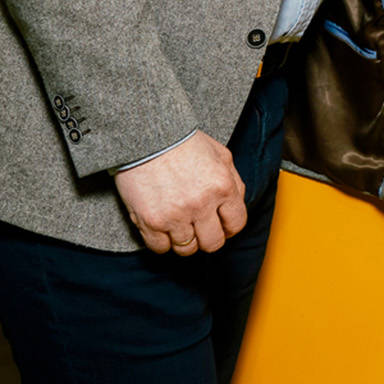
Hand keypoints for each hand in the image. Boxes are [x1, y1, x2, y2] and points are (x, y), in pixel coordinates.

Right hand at [112, 131, 245, 255]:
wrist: (146, 135)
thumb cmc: (183, 142)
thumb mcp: (221, 154)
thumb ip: (234, 182)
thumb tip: (237, 206)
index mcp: (222, 186)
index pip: (236, 224)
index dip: (230, 227)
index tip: (222, 225)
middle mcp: (201, 204)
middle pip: (213, 243)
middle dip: (209, 237)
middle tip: (200, 228)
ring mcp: (175, 215)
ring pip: (187, 248)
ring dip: (185, 239)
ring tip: (180, 225)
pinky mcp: (151, 221)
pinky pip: (160, 248)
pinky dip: (162, 242)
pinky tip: (162, 227)